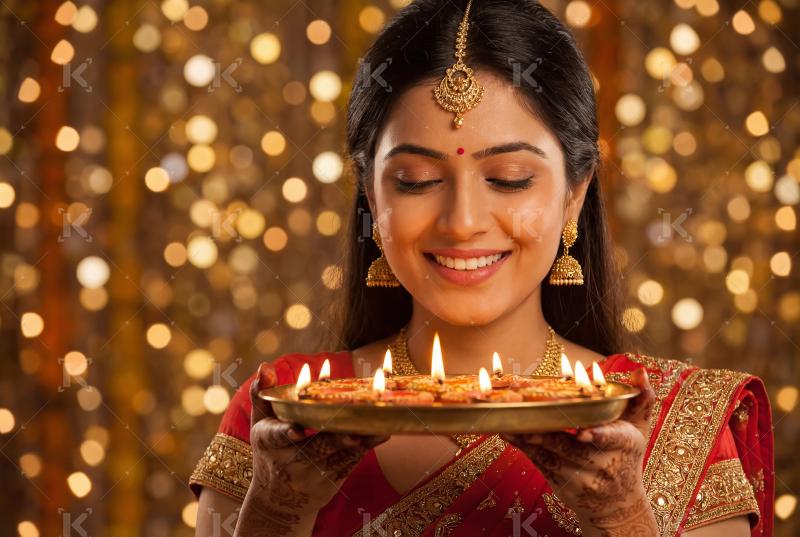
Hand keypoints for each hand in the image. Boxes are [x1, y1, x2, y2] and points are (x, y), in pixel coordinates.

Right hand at [237, 362, 388, 535]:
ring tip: (381, 426)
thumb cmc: (270, 451)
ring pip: (339, 456)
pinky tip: (381, 434)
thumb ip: (261, 393)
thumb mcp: (260, 424)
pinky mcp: (330, 485)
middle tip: (354, 425)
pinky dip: (365, 448)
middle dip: (336, 437)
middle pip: (316, 447)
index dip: (286, 432)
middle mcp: (289, 463)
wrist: (277, 501)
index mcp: (268, 442)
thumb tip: (265, 366)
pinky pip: (349, 464)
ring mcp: (311, 477)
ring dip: (361, 440)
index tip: (297, 430)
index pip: (276, 437)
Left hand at [501, 368, 658, 535]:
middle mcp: (605, 465)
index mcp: (626, 445)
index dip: (599, 436)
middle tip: (530, 420)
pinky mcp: (562, 484)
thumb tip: (639, 370)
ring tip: (509, 424)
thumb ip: (641, 398)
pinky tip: (508, 433)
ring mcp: (582, 478)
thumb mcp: (639, 429)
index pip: (614, 439)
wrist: (618, 506)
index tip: (583, 433)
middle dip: (551, 435)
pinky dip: (524, 448)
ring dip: (529, 440)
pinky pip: (541, 464)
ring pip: (553, 457)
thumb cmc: (627, 457)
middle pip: (575, 449)